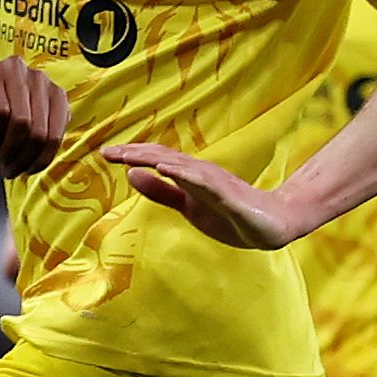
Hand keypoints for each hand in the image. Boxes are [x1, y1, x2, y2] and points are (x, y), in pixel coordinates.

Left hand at [0, 55, 68, 177]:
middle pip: (23, 121)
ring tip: (13, 164)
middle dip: (12, 150)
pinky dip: (44, 156)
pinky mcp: (58, 97)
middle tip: (1, 161)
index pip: (1, 111)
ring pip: (42, 131)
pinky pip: (58, 133)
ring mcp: (40, 80)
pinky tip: (30, 163)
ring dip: (27, 157)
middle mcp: (14, 67)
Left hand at [103, 142, 307, 248]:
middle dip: (137, 153)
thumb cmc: (228, 213)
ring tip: (132, 156)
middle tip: (109, 151)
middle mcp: (200, 173)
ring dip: (157, 159)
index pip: (156, 159)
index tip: (105, 153)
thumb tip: (131, 175)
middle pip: (165, 157)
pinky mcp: (231, 197)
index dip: (132, 155)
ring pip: (183, 167)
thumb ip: (161, 191)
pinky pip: (208, 183)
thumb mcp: (187, 204)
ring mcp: (217, 183)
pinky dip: (188, 175)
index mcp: (188, 176)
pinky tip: (171, 170)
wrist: (271, 225)